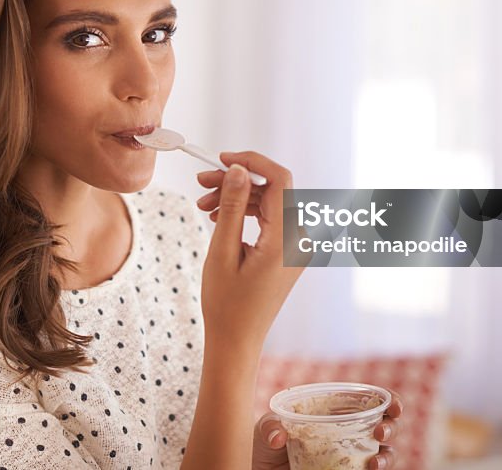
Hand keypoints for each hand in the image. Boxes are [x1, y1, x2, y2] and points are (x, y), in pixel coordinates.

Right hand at [195, 152, 303, 352]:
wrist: (237, 340)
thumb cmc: (227, 304)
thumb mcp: (222, 251)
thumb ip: (233, 207)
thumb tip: (238, 170)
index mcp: (287, 241)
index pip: (280, 180)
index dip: (253, 162)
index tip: (223, 159)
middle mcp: (300, 240)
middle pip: (273, 189)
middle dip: (238, 180)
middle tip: (202, 182)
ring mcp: (297, 247)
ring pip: (270, 202)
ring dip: (238, 196)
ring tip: (202, 205)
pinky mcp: (289, 252)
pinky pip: (270, 218)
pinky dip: (246, 212)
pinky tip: (218, 218)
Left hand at [252, 392, 403, 469]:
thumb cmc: (267, 443)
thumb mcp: (265, 428)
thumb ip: (270, 426)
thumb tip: (279, 436)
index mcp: (338, 411)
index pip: (373, 401)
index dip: (390, 401)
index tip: (394, 406)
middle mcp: (352, 432)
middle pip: (386, 427)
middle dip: (391, 428)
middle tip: (379, 433)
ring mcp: (352, 456)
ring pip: (384, 455)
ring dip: (386, 458)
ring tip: (374, 464)